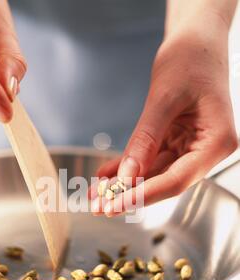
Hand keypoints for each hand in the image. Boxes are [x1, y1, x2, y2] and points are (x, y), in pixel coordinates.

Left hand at [92, 14, 237, 215]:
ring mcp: (191, 147)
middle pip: (164, 181)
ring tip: (96, 194)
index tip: (114, 205)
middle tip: (99, 206)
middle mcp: (206, 150)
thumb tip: (128, 175)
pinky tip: (106, 173)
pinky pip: (150, 158)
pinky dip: (127, 164)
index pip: (177, 180)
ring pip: (154, 173)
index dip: (143, 195)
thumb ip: (146, 139)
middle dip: (129, 194)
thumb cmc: (191, 59)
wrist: (196, 40)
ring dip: (124, 183)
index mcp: (216, 142)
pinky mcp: (177, 141)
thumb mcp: (164, 98)